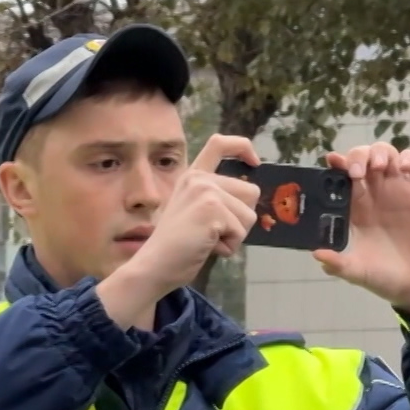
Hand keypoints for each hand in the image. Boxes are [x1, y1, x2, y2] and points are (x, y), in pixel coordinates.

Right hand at [99, 135, 259, 320]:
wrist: (155, 265)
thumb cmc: (176, 247)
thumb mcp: (195, 212)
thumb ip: (217, 199)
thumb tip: (253, 197)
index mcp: (193, 176)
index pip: (220, 144)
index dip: (243, 147)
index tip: (255, 162)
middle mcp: (200, 179)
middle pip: (251, 192)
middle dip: (241, 218)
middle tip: (212, 232)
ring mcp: (206, 192)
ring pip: (250, 215)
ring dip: (235, 235)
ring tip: (207, 240)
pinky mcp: (213, 210)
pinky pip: (240, 232)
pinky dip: (229, 246)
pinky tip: (206, 247)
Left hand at [315, 142, 409, 316]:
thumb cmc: (386, 277)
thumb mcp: (357, 272)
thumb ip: (338, 264)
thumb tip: (316, 253)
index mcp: (355, 208)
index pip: (342, 177)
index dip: (337, 165)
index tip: (332, 161)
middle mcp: (375, 194)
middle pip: (363, 159)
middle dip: (357, 157)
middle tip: (355, 172)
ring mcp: (399, 190)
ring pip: (386, 155)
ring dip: (379, 153)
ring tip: (378, 168)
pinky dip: (408, 158)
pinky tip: (402, 168)